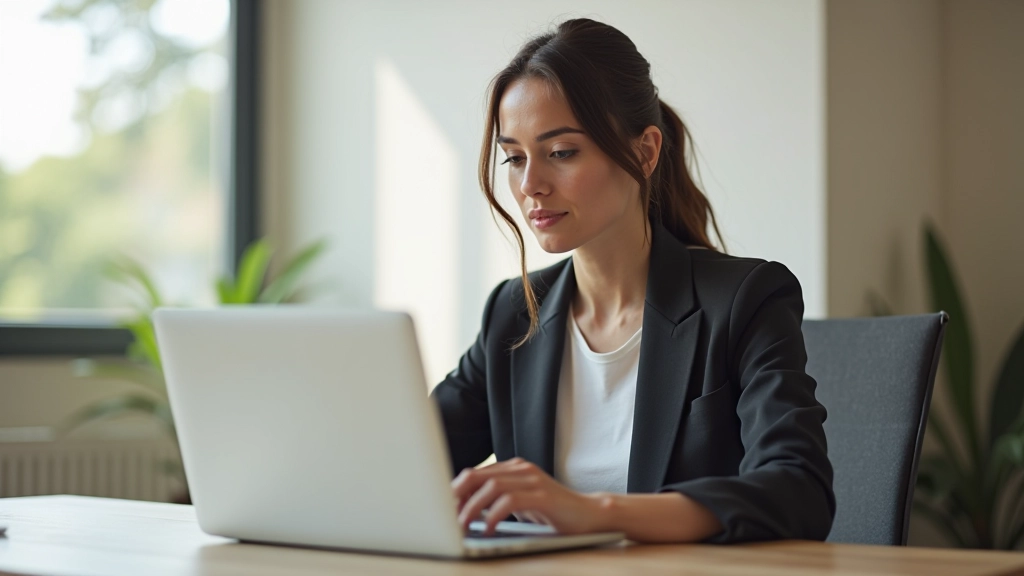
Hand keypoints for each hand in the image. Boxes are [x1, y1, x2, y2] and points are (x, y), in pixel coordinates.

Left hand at [452, 457, 605, 535]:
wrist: (589, 515)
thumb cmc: (552, 512)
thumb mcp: (520, 503)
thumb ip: (497, 500)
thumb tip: (463, 510)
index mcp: (513, 468)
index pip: (474, 473)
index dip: (454, 491)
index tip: (440, 509)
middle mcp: (521, 469)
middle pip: (477, 476)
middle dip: (457, 497)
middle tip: (445, 517)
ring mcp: (532, 480)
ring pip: (490, 487)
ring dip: (471, 508)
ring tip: (463, 526)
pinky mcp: (542, 496)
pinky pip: (509, 501)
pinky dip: (494, 515)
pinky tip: (489, 529)